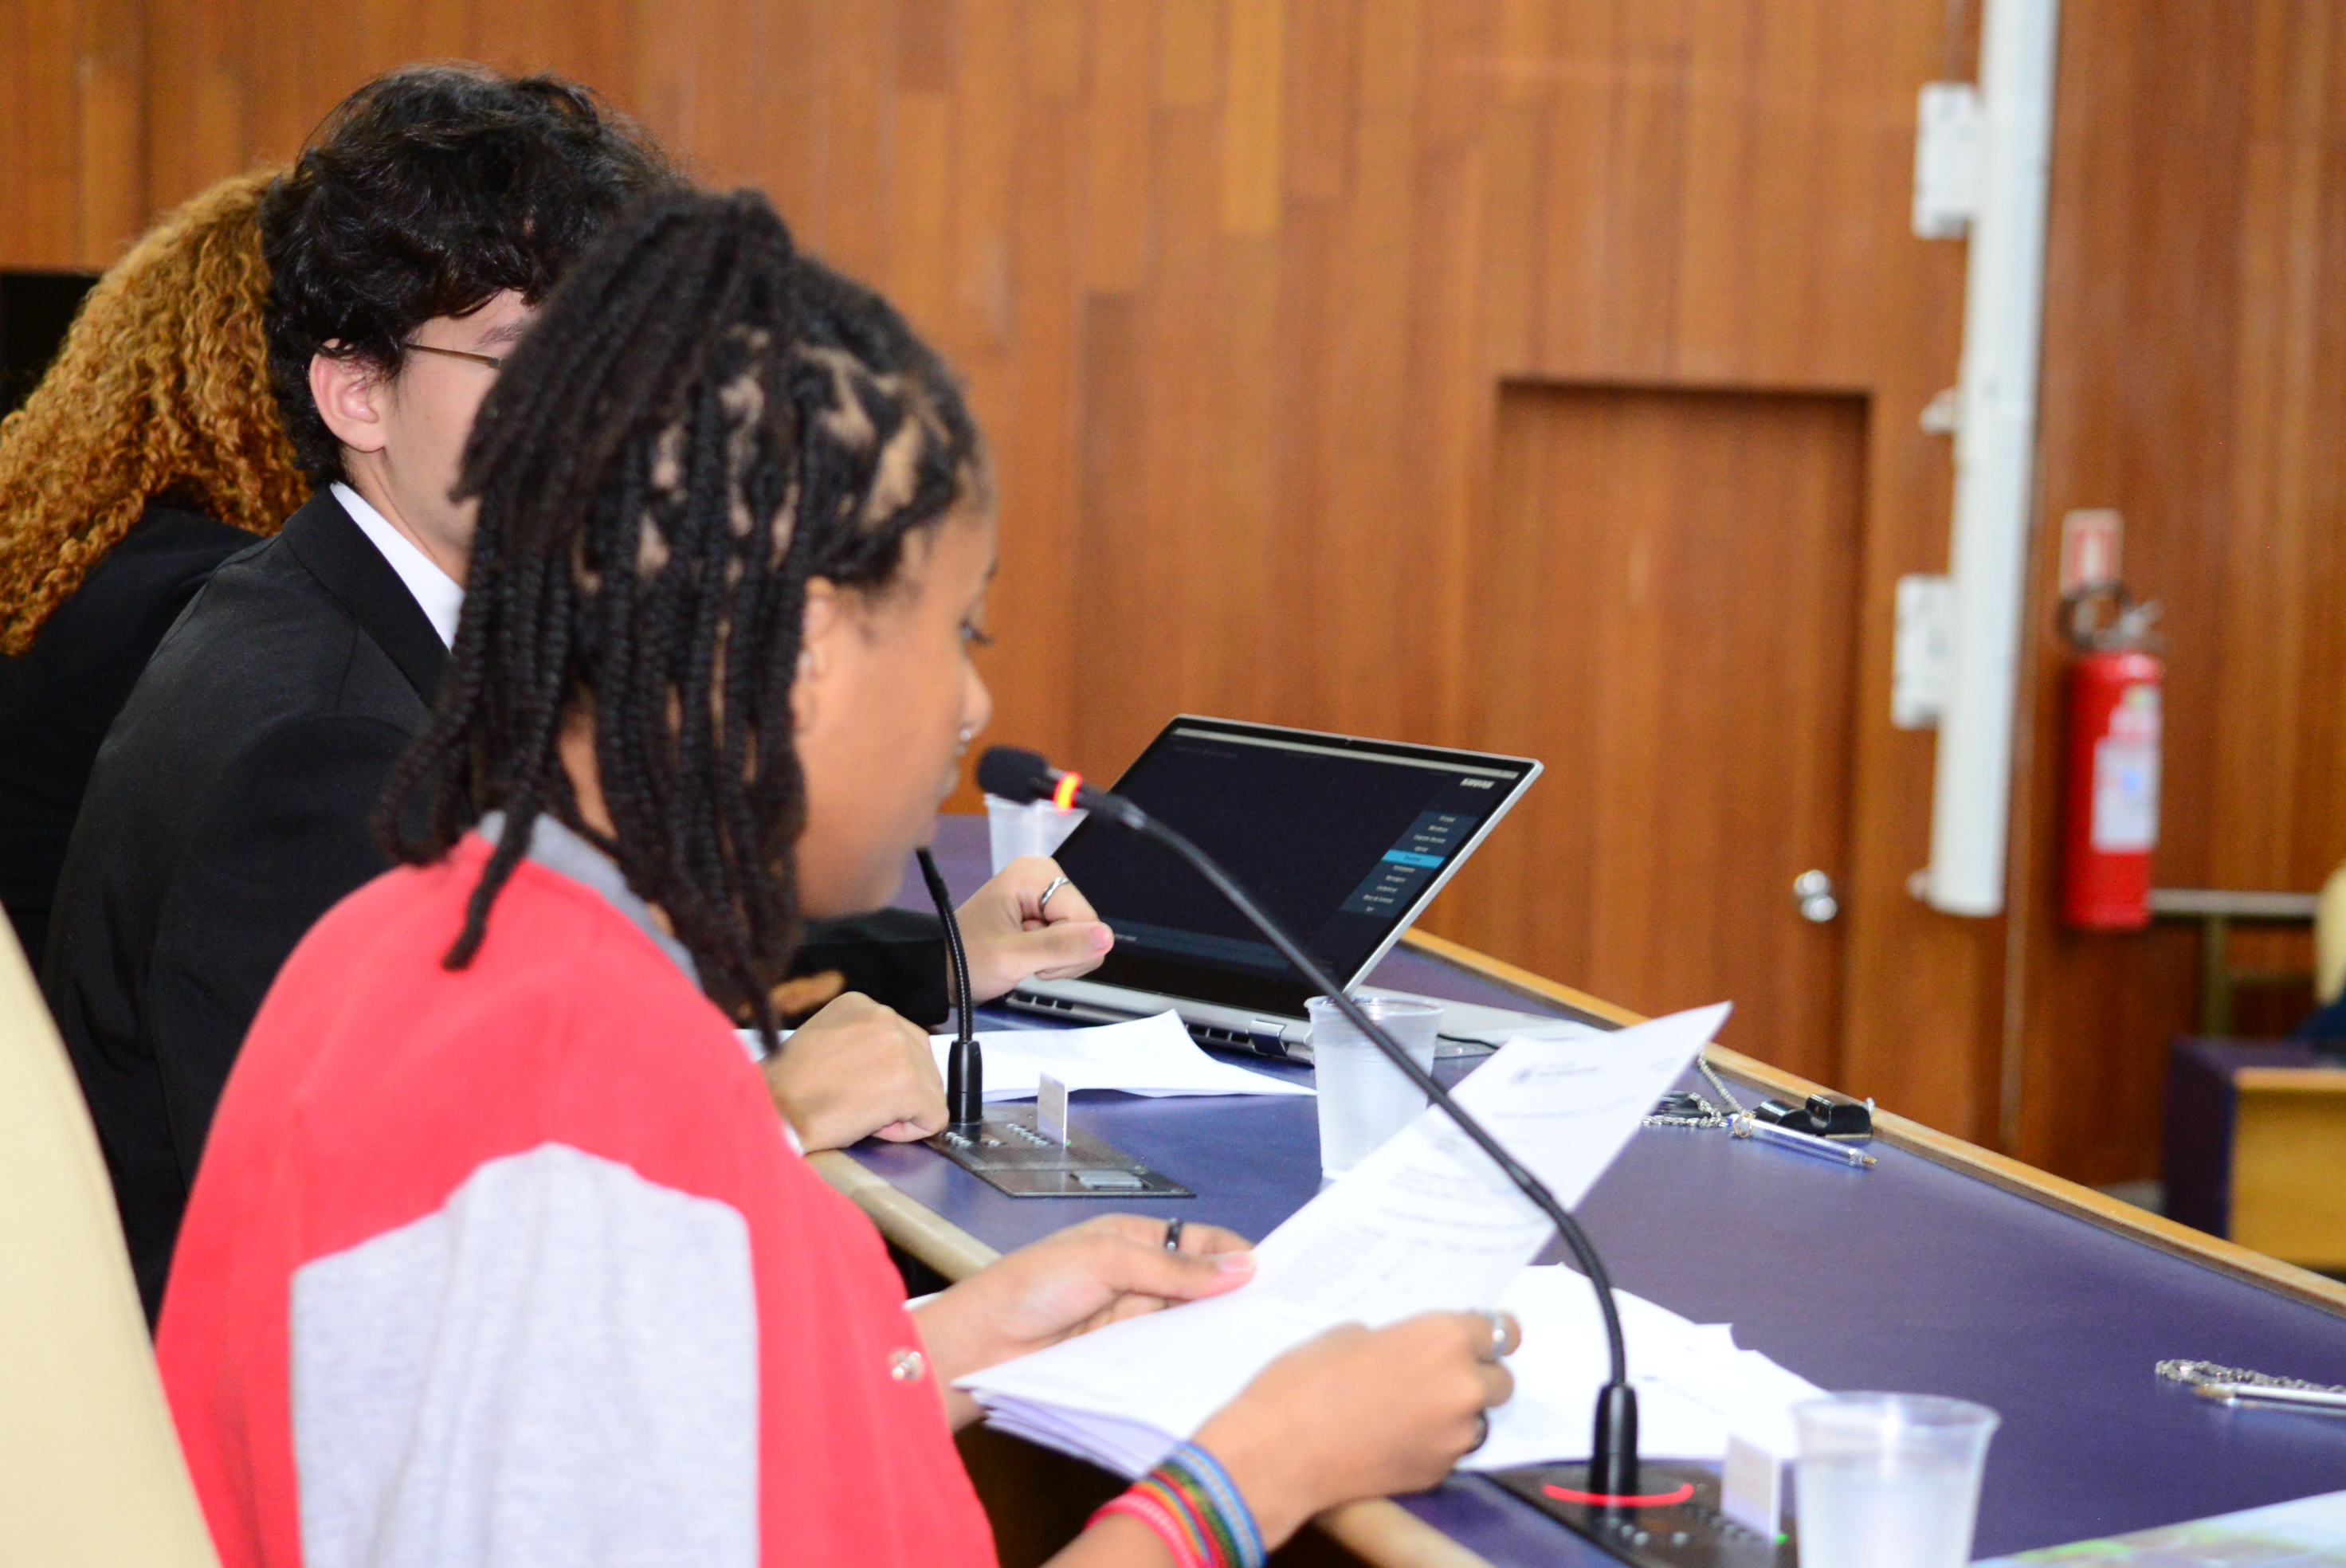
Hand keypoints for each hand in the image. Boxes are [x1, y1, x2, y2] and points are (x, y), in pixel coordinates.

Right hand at [760, 992, 946, 1149]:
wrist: (771, 1110)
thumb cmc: (788, 1085)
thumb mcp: (826, 1039)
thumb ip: (861, 1041)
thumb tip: (888, 1066)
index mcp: (863, 1005)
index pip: (906, 1042)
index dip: (888, 1073)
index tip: (859, 1085)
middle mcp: (886, 1018)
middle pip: (924, 1065)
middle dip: (900, 1092)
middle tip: (858, 1102)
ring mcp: (900, 1050)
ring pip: (931, 1091)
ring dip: (902, 1111)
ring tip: (861, 1112)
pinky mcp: (908, 1085)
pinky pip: (933, 1118)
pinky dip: (909, 1132)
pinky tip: (873, 1125)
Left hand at [912, 1215, 1255, 1423]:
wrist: (980, 1347)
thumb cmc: (1030, 1287)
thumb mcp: (1106, 1261)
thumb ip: (1174, 1268)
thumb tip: (1241, 1266)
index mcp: (1133, 1238)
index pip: (1200, 1241)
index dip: (1238, 1255)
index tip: (1279, 1276)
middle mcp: (1138, 1277)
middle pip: (1201, 1285)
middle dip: (1235, 1296)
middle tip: (1281, 1316)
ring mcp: (1132, 1320)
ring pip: (1190, 1323)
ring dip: (1217, 1332)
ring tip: (1259, 1345)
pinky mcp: (1125, 1359)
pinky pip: (1169, 1356)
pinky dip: (1192, 1360)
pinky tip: (1217, 1369)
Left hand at [956, 856, 1113, 1002]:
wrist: (945, 969)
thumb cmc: (969, 958)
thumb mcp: (1012, 956)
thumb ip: (1060, 947)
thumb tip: (1106, 937)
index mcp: (1036, 874)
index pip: (1085, 918)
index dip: (1066, 947)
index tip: (1032, 956)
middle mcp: (1046, 876)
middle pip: (1087, 925)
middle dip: (1063, 952)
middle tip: (1027, 958)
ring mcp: (1047, 893)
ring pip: (1085, 935)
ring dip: (1060, 957)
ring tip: (1026, 956)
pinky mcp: (1048, 910)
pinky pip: (1075, 938)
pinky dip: (1057, 956)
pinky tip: (1031, 954)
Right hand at [1190, 1311, 1517, 1547]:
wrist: (1279, 1452)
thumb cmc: (1304, 1379)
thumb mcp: (1348, 1335)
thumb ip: (1394, 1340)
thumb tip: (1404, 1352)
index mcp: (1445, 1339)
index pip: (1500, 1330)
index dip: (1482, 1334)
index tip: (1472, 1338)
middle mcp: (1462, 1387)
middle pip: (1501, 1379)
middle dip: (1476, 1374)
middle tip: (1436, 1375)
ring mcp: (1454, 1436)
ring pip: (1476, 1417)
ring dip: (1454, 1410)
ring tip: (1409, 1408)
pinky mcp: (1438, 1473)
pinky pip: (1449, 1448)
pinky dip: (1432, 1440)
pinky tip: (1392, 1436)